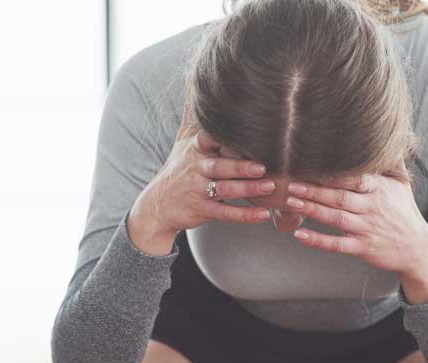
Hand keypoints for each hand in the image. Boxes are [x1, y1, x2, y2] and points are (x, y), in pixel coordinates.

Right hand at [130, 102, 276, 239]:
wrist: (157, 206)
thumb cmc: (179, 171)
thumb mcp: (182, 143)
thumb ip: (192, 117)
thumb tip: (193, 82)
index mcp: (195, 150)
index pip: (210, 139)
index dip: (226, 136)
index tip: (248, 128)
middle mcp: (195, 169)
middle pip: (219, 167)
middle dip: (240, 167)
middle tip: (262, 165)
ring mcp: (197, 191)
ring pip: (225, 190)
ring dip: (248, 189)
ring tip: (270, 187)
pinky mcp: (201, 211)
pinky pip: (224, 213)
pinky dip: (244, 216)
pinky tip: (263, 215)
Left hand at [283, 164, 427, 281]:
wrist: (417, 249)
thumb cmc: (405, 213)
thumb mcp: (402, 185)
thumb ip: (392, 162)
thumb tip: (391, 136)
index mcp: (379, 190)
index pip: (352, 179)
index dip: (330, 174)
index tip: (309, 167)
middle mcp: (372, 208)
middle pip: (340, 197)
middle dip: (314, 190)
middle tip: (291, 184)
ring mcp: (367, 229)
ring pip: (336, 218)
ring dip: (312, 210)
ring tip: (291, 202)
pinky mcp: (362, 248)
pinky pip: (337, 244)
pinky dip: (318, 240)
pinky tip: (299, 235)